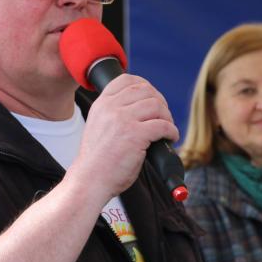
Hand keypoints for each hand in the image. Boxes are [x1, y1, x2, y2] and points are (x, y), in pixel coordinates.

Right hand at [68, 74, 178, 206]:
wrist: (90, 181)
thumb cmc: (98, 162)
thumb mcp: (99, 128)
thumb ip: (114, 115)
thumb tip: (144, 109)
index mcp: (101, 105)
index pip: (126, 80)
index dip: (145, 86)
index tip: (153, 98)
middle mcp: (111, 108)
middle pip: (146, 91)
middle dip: (160, 102)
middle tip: (164, 117)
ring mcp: (123, 120)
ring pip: (157, 106)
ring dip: (167, 117)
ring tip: (167, 129)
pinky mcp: (135, 135)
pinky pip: (163, 125)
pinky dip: (171, 131)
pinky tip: (170, 138)